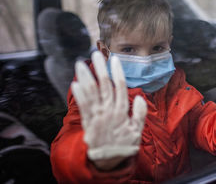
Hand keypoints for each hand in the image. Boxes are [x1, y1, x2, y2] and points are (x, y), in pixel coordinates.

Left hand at [71, 51, 146, 169]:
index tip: (114, 59)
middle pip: (104, 86)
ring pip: (92, 93)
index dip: (117, 72)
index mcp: (122, 111)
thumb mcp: (138, 130)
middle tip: (96, 54)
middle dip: (100, 69)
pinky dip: (79, 95)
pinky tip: (75, 84)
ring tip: (81, 64)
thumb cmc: (124, 144)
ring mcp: (97, 116)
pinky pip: (82, 106)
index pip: (120, 87)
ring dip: (86, 77)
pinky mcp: (87, 122)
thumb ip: (140, 114)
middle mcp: (109, 111)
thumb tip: (141, 98)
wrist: (109, 161)